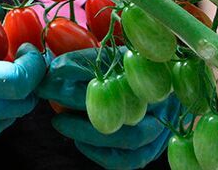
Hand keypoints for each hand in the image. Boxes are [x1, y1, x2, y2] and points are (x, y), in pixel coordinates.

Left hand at [37, 47, 181, 169]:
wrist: (145, 86)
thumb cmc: (119, 69)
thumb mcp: (103, 58)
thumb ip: (81, 62)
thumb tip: (54, 71)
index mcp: (153, 67)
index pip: (118, 68)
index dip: (82, 70)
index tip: (53, 73)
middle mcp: (164, 97)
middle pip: (130, 108)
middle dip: (85, 106)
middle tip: (54, 101)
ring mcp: (163, 126)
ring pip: (133, 139)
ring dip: (90, 134)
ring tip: (61, 122)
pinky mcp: (154, 148)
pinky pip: (131, 160)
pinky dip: (102, 154)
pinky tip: (79, 142)